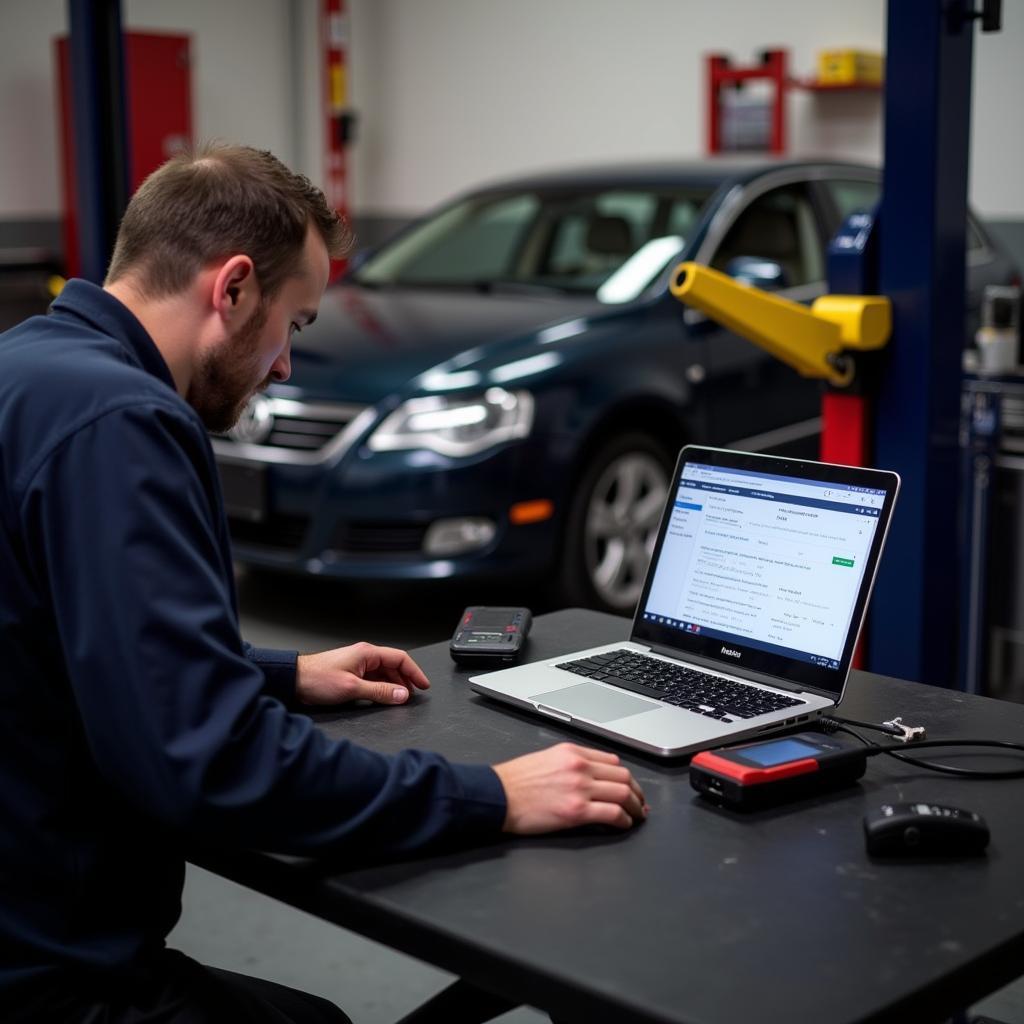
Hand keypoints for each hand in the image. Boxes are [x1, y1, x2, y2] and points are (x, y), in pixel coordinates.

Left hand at [296, 642, 430, 705]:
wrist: (295, 680)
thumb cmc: (318, 679)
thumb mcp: (353, 688)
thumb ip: (380, 692)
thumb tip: (402, 695)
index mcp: (367, 653)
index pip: (400, 658)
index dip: (415, 672)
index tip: (424, 685)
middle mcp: (364, 656)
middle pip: (393, 666)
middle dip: (406, 680)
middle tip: (413, 695)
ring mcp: (357, 664)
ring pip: (383, 673)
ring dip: (393, 685)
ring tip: (400, 698)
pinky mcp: (350, 673)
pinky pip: (373, 678)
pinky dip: (381, 687)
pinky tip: (382, 697)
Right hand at [492, 743, 647, 833]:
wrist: (497, 796)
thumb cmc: (515, 781)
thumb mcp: (546, 759)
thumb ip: (572, 762)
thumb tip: (594, 773)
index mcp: (572, 752)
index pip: (612, 761)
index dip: (626, 776)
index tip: (630, 786)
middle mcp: (579, 767)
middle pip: (623, 776)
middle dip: (637, 791)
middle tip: (640, 803)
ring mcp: (579, 788)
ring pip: (623, 793)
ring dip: (635, 806)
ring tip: (637, 815)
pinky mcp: (577, 811)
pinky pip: (612, 814)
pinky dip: (624, 820)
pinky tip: (623, 825)